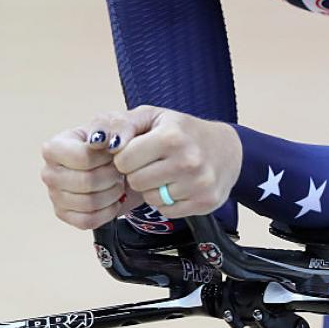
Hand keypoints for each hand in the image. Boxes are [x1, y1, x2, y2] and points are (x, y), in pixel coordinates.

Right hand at [40, 116, 143, 229]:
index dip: (106, 158)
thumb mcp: (114, 123)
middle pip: (87, 182)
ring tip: (117, 182)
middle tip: (119, 170)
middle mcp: (49, 172)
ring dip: (113, 194)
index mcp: (54, 147)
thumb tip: (99, 140)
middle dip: (111, 176)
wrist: (117, 163)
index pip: (83, 158)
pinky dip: (107, 212)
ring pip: (89, 203)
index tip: (114, 152)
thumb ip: (110, 126)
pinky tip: (112, 199)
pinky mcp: (64, 215)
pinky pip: (88, 221)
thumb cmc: (110, 140)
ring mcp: (54, 196)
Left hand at [113, 105, 241, 217]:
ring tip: (167, 172)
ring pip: (151, 198)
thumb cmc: (183, 131)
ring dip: (153, 188)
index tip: (138, 150)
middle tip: (153, 162)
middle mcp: (188, 161)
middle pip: (135, 181)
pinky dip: (167, 201)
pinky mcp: (205, 203)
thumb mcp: (153, 116)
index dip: (126, 156)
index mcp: (172, 137)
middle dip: (138, 173)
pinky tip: (178, 185)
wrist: (228, 149)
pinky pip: (167, 211)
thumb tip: (100, 142)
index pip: (124, 160)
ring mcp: (199, 184)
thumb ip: (122, 124)